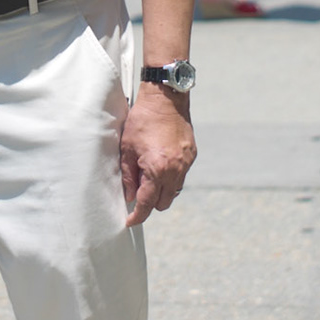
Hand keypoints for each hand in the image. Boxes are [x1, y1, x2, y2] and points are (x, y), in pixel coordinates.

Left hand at [120, 85, 195, 225]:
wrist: (166, 98)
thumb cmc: (142, 120)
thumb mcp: (127, 148)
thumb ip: (128, 175)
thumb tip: (128, 195)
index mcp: (157, 169)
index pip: (147, 203)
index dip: (137, 215)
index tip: (130, 221)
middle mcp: (176, 170)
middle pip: (163, 202)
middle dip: (150, 203)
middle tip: (136, 190)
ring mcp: (186, 163)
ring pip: (174, 191)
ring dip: (161, 190)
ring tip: (147, 175)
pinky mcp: (192, 155)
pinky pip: (181, 176)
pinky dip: (170, 177)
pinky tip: (159, 164)